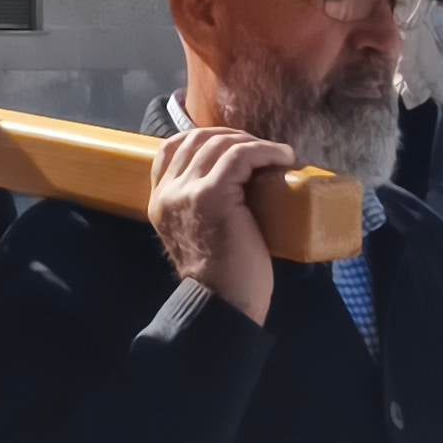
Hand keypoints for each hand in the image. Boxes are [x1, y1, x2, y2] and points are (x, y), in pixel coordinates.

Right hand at [149, 123, 283, 324]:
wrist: (222, 305)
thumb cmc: (222, 278)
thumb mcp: (199, 233)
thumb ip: (200, 208)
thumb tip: (238, 183)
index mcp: (159, 202)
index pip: (169, 148)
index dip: (204, 139)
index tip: (234, 146)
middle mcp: (167, 193)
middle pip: (196, 139)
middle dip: (232, 137)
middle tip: (261, 149)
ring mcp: (186, 192)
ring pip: (220, 144)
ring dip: (254, 143)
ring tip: (278, 155)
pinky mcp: (211, 194)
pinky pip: (240, 156)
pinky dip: (265, 151)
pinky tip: (284, 158)